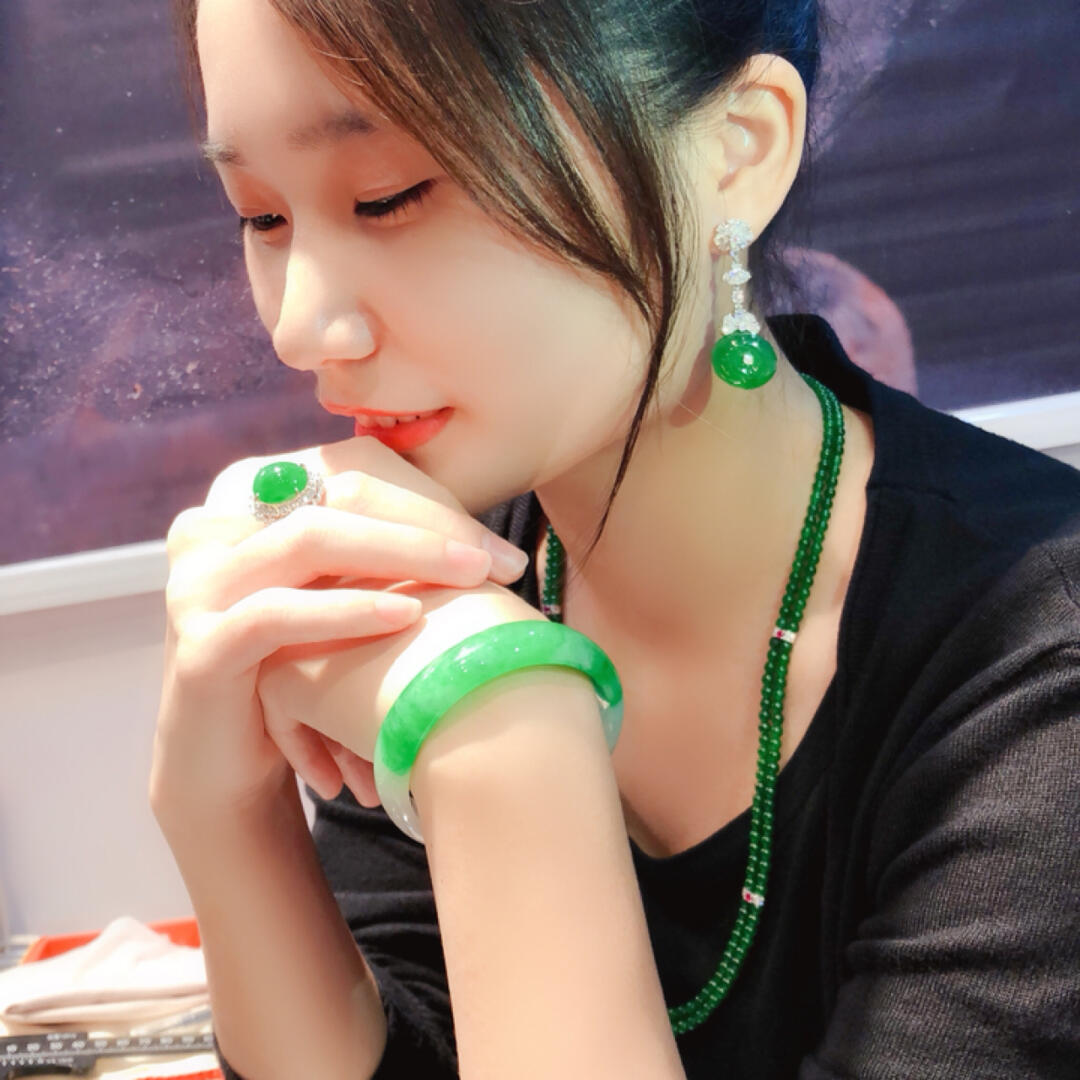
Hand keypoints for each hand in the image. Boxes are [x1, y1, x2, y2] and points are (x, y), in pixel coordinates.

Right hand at [148, 431, 530, 831]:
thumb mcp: (341, 595)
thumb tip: (483, 536)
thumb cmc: (304, 670)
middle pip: (339, 495)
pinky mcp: (197, 643)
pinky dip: (347, 611)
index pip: (355, 471)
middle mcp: (214, 523)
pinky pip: (277, 613)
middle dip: (430, 526)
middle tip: (500, 564)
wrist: (229, 768)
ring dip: (402, 556)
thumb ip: (383, 550)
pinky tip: (406, 618)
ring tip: (471, 581)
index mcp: (251, 496)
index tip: (501, 553)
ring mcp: (198, 581)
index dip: (434, 502)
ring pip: (311, 539)